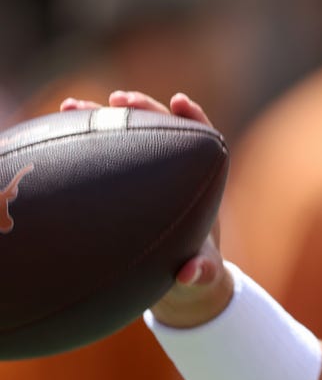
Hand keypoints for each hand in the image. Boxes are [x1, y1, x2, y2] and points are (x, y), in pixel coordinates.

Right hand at [60, 91, 233, 327]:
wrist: (179, 280)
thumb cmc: (195, 271)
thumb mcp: (202, 276)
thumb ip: (201, 274)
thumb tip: (190, 273)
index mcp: (202, 184)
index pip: (204, 138)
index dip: (193, 117)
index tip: (177, 102)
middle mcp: (177, 171)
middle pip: (164, 127)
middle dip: (142, 108)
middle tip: (119, 99)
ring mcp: (149, 174)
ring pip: (129, 136)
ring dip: (104, 117)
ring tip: (73, 105)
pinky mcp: (123, 182)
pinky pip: (104, 155)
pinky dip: (86, 141)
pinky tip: (59, 129)